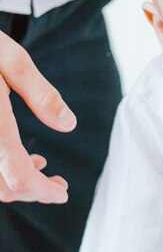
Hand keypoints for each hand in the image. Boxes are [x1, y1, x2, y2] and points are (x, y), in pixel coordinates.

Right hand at [0, 31, 75, 202]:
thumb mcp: (11, 59)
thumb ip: (40, 94)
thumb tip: (68, 124)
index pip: (18, 177)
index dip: (43, 192)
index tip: (62, 193)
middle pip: (2, 188)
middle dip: (33, 191)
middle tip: (57, 183)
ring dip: (15, 183)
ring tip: (40, 166)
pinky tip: (14, 156)